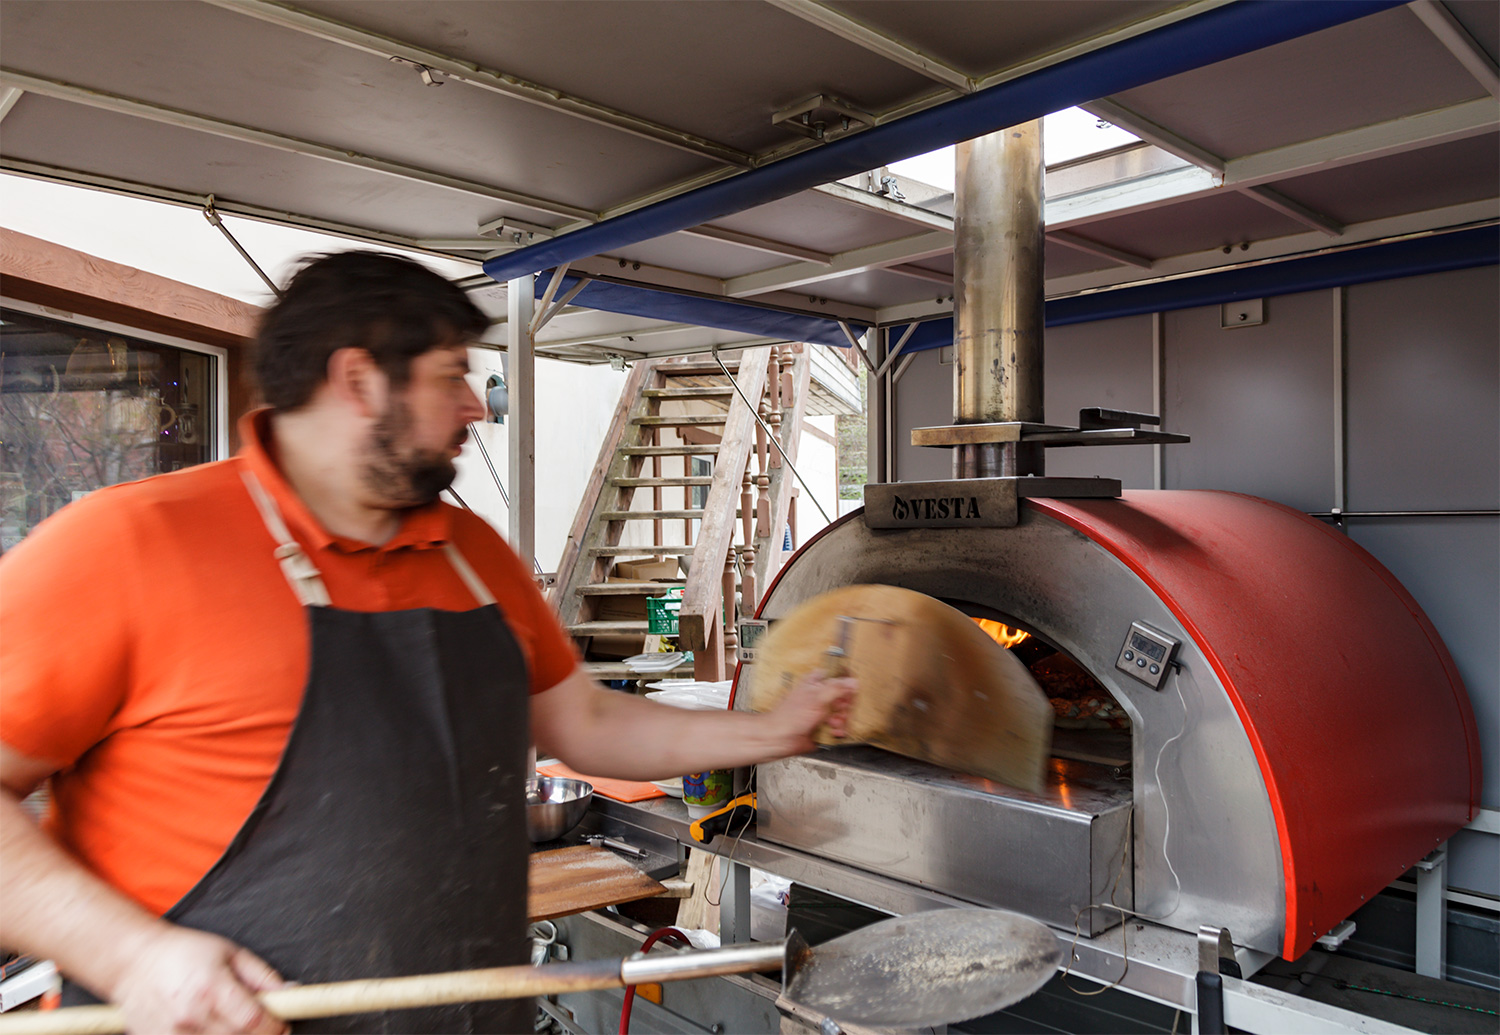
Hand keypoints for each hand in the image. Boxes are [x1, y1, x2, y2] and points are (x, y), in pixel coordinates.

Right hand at [109, 925, 287, 1034]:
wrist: (134, 962)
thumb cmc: (183, 952)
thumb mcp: (230, 953)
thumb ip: (262, 977)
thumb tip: (290, 993)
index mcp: (212, 988)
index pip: (254, 1022)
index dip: (275, 1027)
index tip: (282, 1024)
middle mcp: (191, 1015)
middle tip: (263, 1026)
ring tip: (233, 1024)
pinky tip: (212, 1030)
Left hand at [764, 673, 855, 754]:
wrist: (779, 739)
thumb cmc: (790, 716)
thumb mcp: (817, 697)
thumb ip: (837, 688)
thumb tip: (853, 681)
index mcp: (816, 683)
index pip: (839, 677)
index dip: (847, 685)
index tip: (848, 694)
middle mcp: (820, 696)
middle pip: (844, 697)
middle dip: (844, 707)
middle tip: (840, 711)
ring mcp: (822, 712)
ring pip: (843, 713)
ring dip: (842, 720)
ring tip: (833, 724)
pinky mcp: (823, 726)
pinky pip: (839, 727)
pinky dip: (839, 730)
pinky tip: (834, 732)